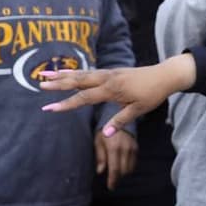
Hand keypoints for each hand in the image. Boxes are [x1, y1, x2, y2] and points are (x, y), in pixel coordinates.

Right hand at [40, 53, 197, 136]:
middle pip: (78, 81)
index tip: (50, 109)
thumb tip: (106, 134)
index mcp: (112, 89)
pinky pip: (90, 71)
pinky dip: (76, 71)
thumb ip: (120, 121)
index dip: (66, 104)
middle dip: (58, 83)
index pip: (84, 98)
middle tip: (40, 83)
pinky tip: (67, 72)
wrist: (165, 75)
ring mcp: (109, 73)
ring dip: (64, 74)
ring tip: (46, 73)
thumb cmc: (153, 94)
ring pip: (82, 73)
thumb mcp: (138, 110)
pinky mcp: (112, 71)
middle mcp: (107, 78)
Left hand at [95, 129, 137, 190]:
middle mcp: (125, 149)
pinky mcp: (136, 148)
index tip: (110, 187)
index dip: (113, 180)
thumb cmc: (104, 131)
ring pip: (130, 168)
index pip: (115, 169)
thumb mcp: (98, 141)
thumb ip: (100, 156)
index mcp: (114, 148)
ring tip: (116, 174)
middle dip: (118, 178)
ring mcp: (132, 148)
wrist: (118, 118)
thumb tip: (100, 171)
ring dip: (123, 173)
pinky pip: (134, 163)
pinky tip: (122, 167)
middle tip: (112, 181)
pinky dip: (128, 167)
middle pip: (124, 171)